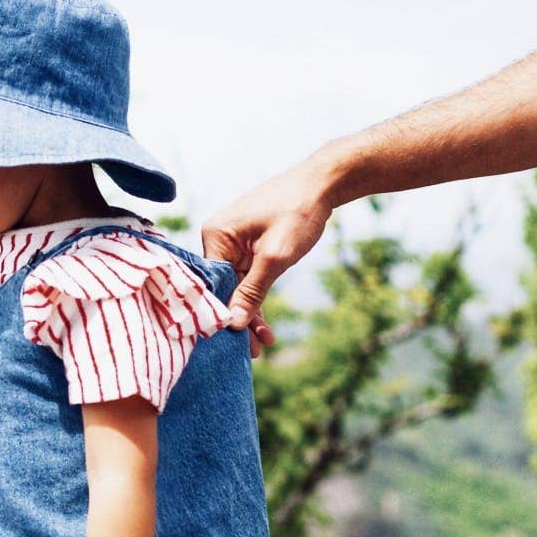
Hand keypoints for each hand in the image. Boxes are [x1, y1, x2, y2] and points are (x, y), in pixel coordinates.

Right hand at [201, 157, 335, 341]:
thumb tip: (232, 324)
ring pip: (237, 288)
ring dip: (250, 314)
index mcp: (216, 235)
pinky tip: (265, 327)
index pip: (212, 284)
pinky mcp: (249, 246)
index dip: (223, 315)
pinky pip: (248, 279)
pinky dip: (257, 299)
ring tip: (263, 345)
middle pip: (224, 288)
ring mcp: (233, 242)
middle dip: (238, 319)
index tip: (235, 344)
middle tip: (253, 352)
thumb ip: (252, 291)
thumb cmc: (298, 212)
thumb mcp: (275, 256)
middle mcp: (218, 238)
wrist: (324, 183)